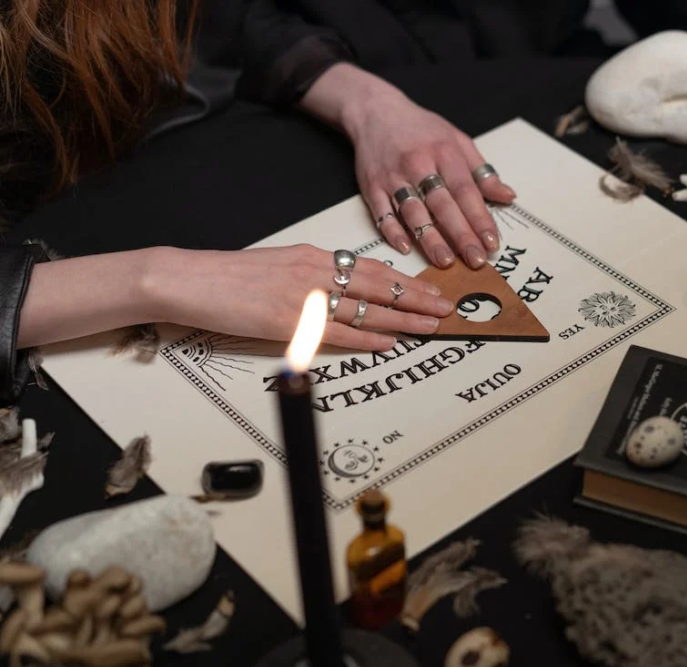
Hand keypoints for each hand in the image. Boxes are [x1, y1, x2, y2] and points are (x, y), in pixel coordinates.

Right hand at [148, 245, 453, 351]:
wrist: (189, 280)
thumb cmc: (231, 277)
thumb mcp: (281, 265)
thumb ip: (314, 276)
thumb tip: (344, 292)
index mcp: (314, 255)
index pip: (372, 268)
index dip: (406, 280)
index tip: (431, 288)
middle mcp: (314, 271)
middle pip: (379, 284)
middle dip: (418, 297)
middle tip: (446, 307)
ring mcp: (303, 296)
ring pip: (366, 307)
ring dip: (403, 318)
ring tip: (431, 326)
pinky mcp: (288, 320)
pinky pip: (337, 330)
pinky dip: (366, 336)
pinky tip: (389, 341)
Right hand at [300, 63, 516, 269]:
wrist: (375, 111)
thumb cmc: (421, 129)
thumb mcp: (457, 140)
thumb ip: (482, 171)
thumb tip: (508, 196)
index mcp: (444, 152)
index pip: (466, 190)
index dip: (479, 218)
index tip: (492, 242)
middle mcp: (418, 164)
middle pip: (442, 204)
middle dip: (460, 234)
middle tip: (475, 260)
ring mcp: (392, 177)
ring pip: (413, 212)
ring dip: (429, 238)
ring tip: (445, 261)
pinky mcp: (371, 186)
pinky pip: (382, 213)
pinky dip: (392, 231)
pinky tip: (406, 248)